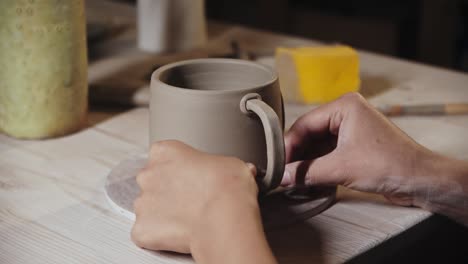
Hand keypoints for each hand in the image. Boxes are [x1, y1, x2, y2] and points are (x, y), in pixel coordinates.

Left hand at [131, 140, 258, 252]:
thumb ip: (220, 166)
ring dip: (163, 214)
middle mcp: (148, 174)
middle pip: (151, 182)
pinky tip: (180, 235)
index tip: (190, 177)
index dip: (177, 169)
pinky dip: (159, 237)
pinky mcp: (142, 229)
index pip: (162, 155)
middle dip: (166, 191)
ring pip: (147, 209)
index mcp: (165, 151)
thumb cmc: (229, 188)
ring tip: (189, 220)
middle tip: (191, 200)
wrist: (225, 217)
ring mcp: (142, 203)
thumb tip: (231, 173)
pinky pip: (147, 233)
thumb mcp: (231, 164)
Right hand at [282, 92, 436, 205]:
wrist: (421, 180)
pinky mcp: (355, 145)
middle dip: (296, 155)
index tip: (276, 163)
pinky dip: (317, 165)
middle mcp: (346, 113)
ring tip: (291, 178)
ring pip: (317, 144)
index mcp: (344, 106)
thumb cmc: (390, 165)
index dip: (288, 145)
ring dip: (306, 162)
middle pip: (310, 133)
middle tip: (281, 173)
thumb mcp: (341, 168)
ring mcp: (351, 129)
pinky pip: (328, 152)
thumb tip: (281, 177)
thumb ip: (306, 172)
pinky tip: (307, 178)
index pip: (304, 124)